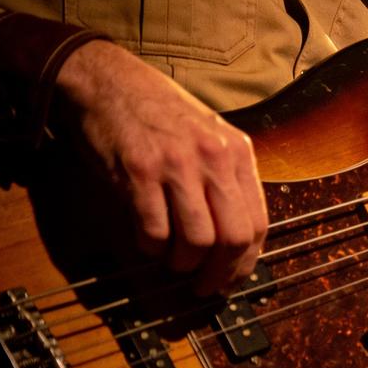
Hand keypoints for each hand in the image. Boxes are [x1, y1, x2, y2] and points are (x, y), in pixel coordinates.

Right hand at [54, 40, 267, 294]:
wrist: (110, 81)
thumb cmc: (161, 114)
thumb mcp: (211, 137)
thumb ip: (227, 180)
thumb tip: (236, 239)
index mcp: (237, 153)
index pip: (257, 222)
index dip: (247, 261)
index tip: (233, 279)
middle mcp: (213, 158)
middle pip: (233, 237)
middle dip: (220, 273)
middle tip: (205, 286)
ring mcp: (176, 165)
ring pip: (197, 240)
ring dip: (184, 263)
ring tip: (173, 262)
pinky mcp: (139, 172)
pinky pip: (154, 230)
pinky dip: (151, 247)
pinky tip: (148, 242)